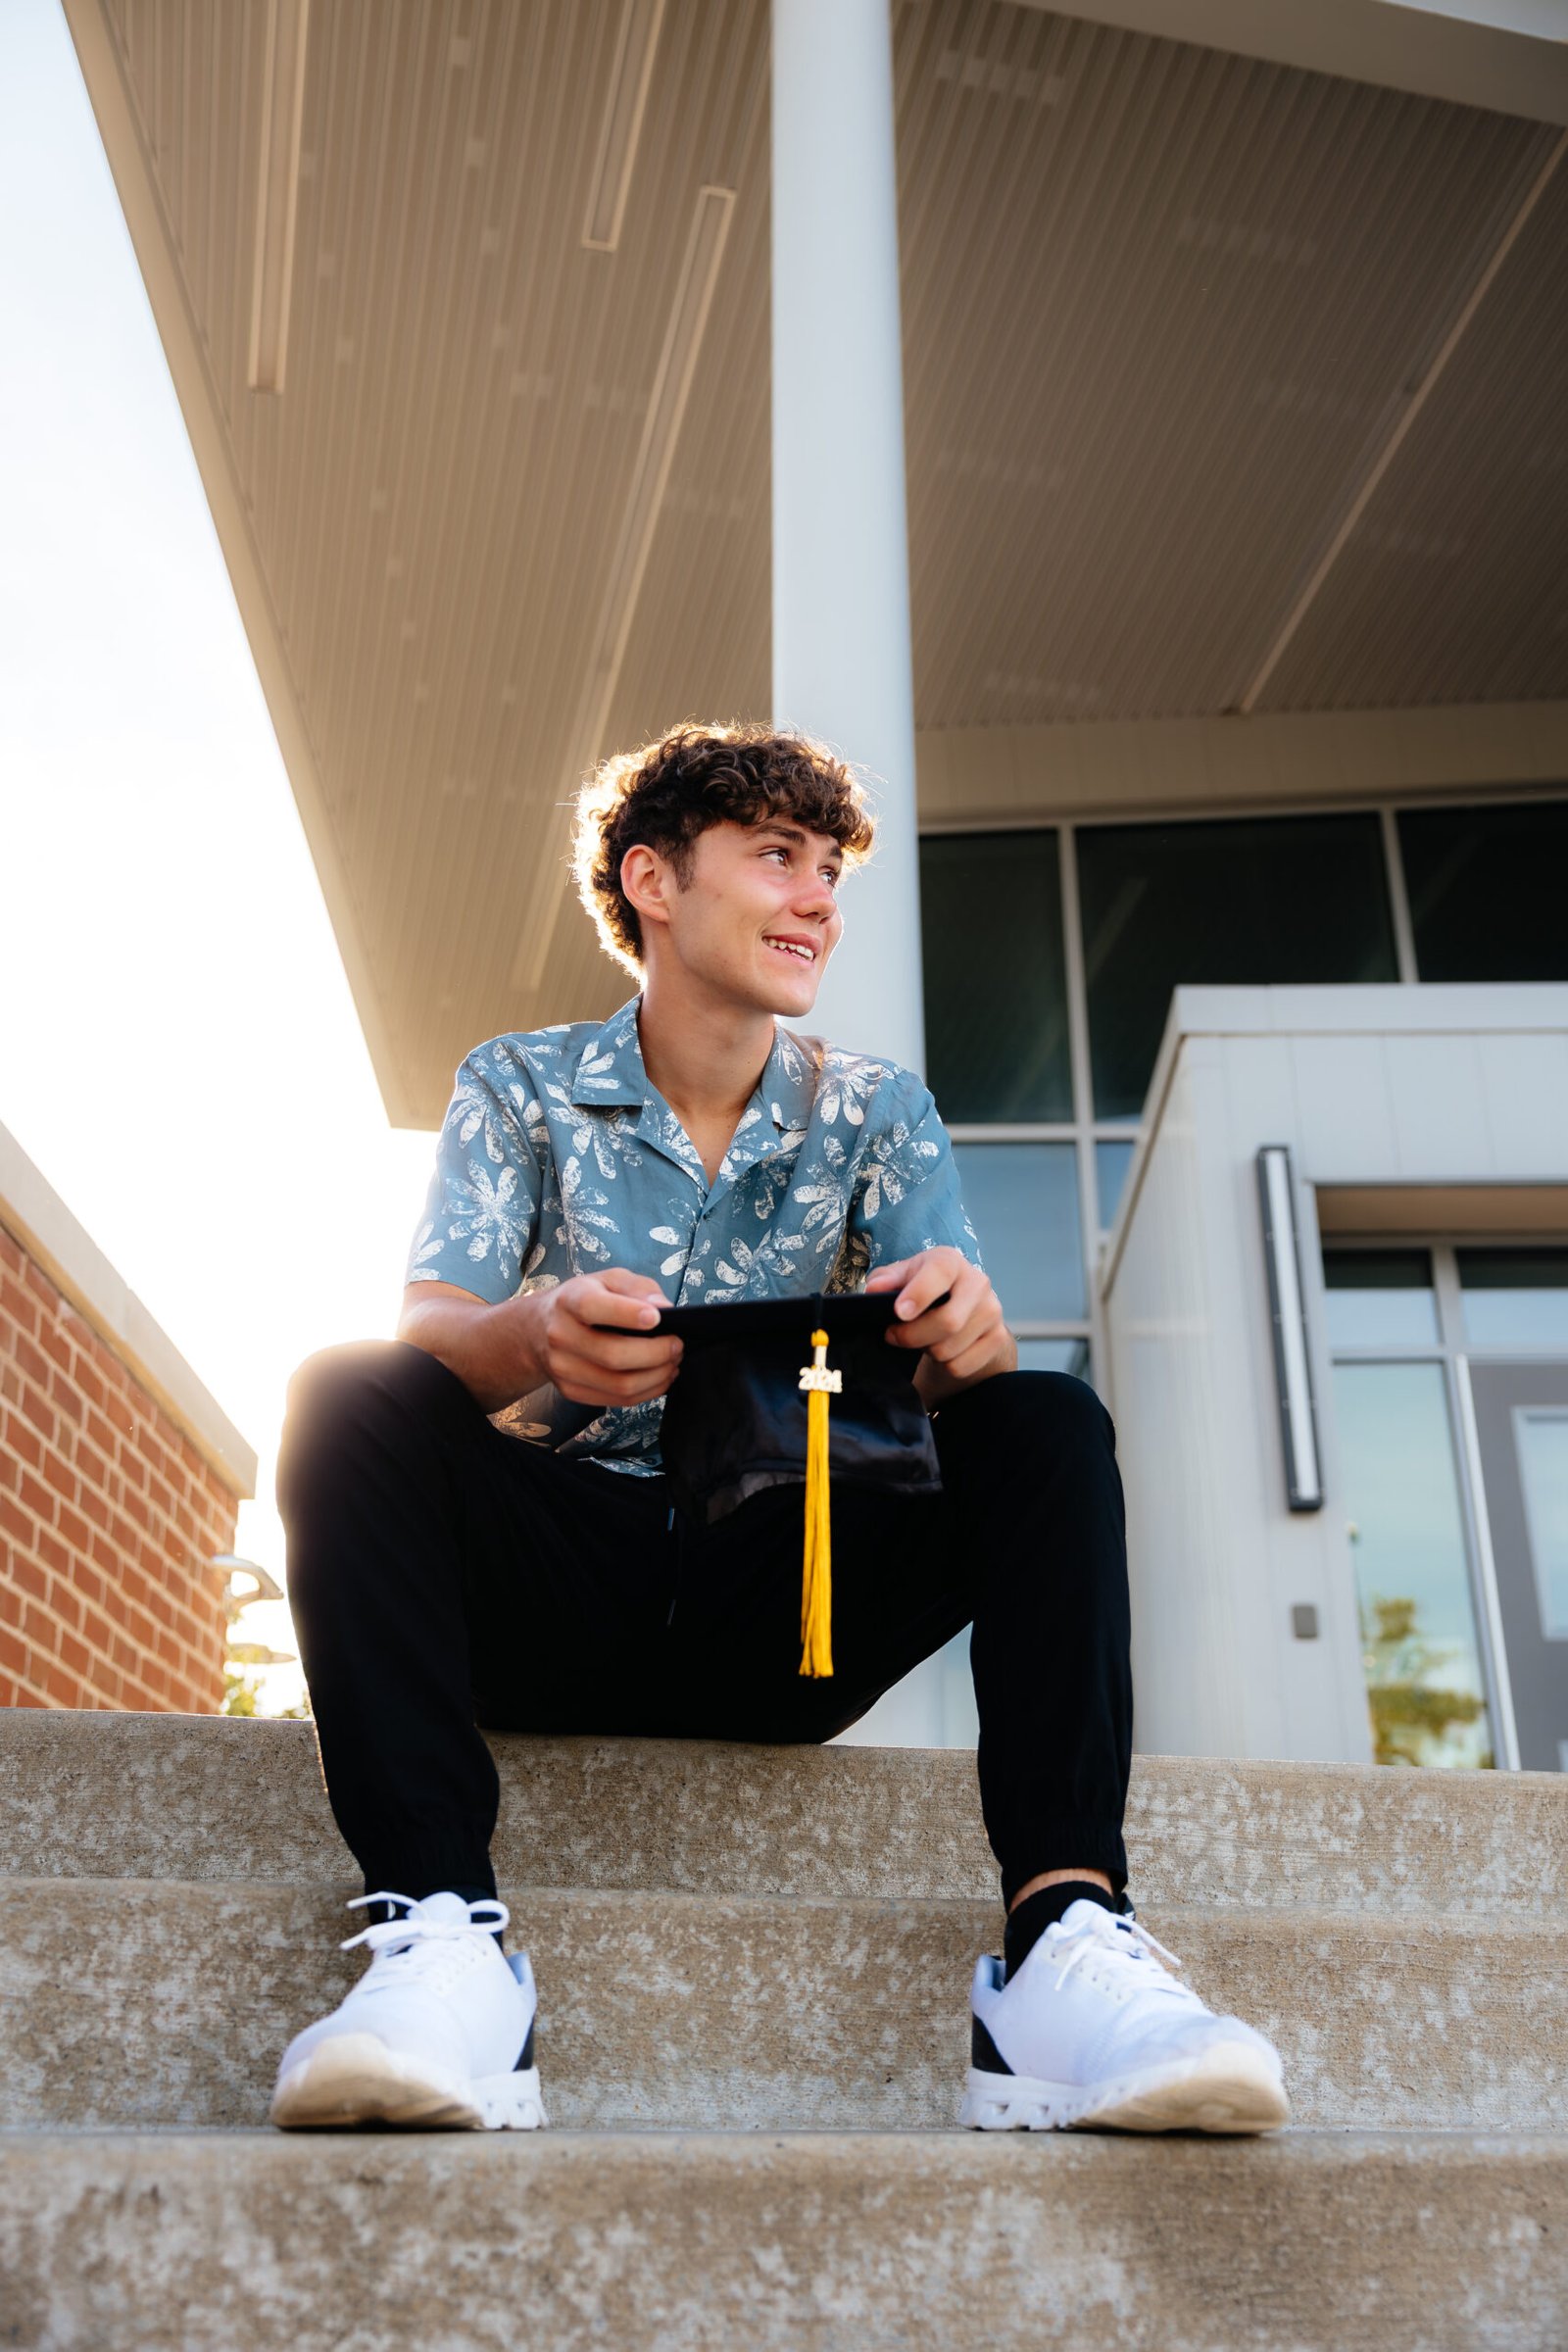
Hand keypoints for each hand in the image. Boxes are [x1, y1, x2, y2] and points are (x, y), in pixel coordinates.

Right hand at [519, 1267, 682, 1407]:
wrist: (539, 1329)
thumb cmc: (586, 1299)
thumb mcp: (609, 1279)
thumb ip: (638, 1288)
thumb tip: (663, 1309)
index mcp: (569, 1300)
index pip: (593, 1309)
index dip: (628, 1315)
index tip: (658, 1318)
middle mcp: (560, 1335)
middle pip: (613, 1355)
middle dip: (656, 1353)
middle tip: (677, 1345)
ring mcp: (563, 1369)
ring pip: (620, 1384)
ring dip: (658, 1376)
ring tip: (673, 1362)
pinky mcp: (571, 1392)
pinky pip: (619, 1400)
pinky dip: (648, 1391)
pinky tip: (659, 1376)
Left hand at [865, 1247, 1009, 1383]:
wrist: (963, 1310)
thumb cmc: (923, 1290)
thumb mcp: (901, 1279)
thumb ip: (885, 1281)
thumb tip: (875, 1290)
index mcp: (951, 1261)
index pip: (940, 1272)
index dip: (919, 1293)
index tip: (899, 1312)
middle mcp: (978, 1282)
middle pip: (949, 1322)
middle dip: (913, 1336)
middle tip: (894, 1336)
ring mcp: (992, 1311)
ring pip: (950, 1349)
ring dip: (927, 1351)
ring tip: (923, 1339)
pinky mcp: (998, 1338)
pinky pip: (960, 1366)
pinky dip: (943, 1365)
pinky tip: (942, 1349)